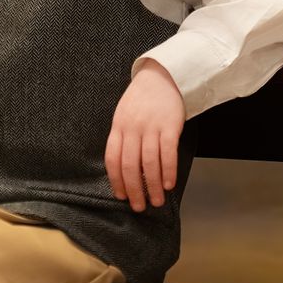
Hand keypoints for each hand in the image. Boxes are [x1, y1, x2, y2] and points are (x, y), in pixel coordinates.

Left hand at [106, 59, 184, 211]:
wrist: (162, 76)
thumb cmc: (142, 99)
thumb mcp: (124, 116)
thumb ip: (123, 138)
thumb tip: (124, 169)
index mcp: (118, 127)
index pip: (113, 159)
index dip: (116, 181)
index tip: (120, 196)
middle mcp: (132, 129)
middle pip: (129, 166)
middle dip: (134, 190)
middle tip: (139, 206)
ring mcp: (151, 127)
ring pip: (149, 163)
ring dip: (153, 186)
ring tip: (157, 201)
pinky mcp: (170, 126)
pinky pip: (167, 153)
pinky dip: (168, 171)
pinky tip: (169, 184)